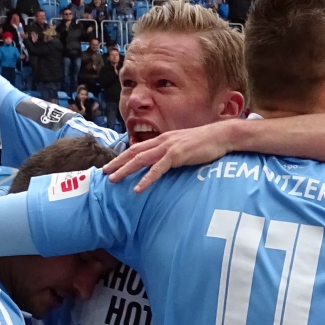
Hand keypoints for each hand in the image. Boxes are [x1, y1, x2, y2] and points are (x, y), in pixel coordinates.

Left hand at [104, 120, 235, 191]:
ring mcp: (169, 147)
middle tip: (103, 173)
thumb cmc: (206, 143)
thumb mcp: (185, 147)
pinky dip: (146, 179)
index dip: (122, 156)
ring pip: (141, 159)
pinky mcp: (177, 155)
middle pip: (133, 152)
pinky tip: (138, 188)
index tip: (111, 165)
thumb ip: (173, 153)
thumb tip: (165, 164)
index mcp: (163, 139)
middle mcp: (162, 141)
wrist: (221, 136)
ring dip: (125, 170)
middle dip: (117, 162)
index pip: (137, 147)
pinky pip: (158, 169)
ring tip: (113, 179)